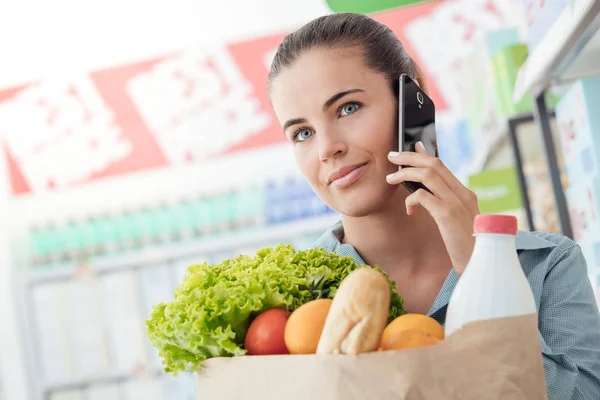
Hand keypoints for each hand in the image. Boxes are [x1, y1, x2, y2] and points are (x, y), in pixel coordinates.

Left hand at [386, 142, 479, 274]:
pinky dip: (411, 200)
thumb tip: (424, 194)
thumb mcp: (457, 222)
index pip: (443, 166)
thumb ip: (445, 206)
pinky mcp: (447, 214)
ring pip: (427, 175)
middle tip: (392, 156)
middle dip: (410, 157)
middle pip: (434, 164)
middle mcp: (462, 194)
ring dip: (405, 173)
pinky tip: (409, 210)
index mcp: (466, 194)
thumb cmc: (466, 247)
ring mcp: (456, 202)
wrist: (480, 264)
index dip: (424, 155)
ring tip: (390, 179)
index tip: (412, 148)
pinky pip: (422, 196)